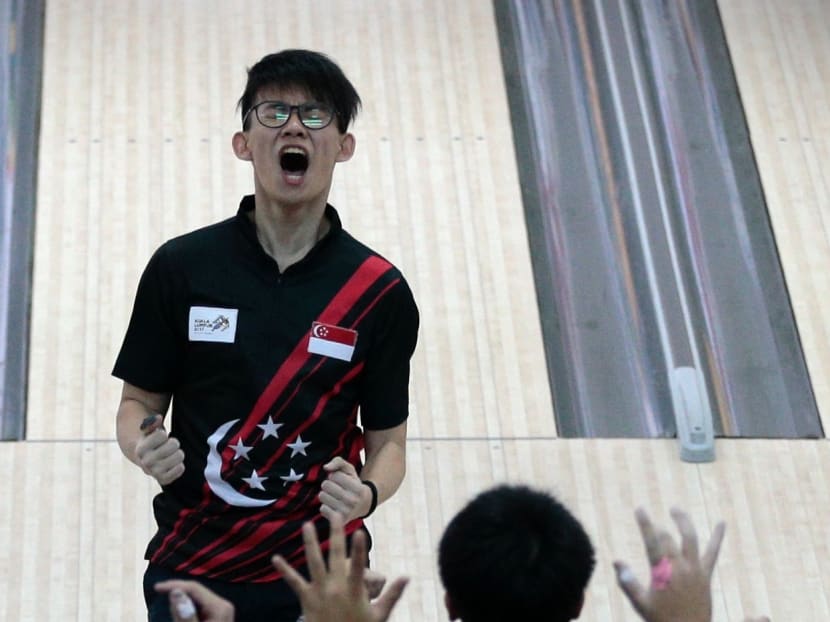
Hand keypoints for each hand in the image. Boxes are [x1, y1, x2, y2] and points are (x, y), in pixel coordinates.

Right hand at [136, 414, 184, 484]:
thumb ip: (152, 423)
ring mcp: (154, 472)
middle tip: (167, 446)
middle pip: (174, 444)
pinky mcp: (163, 480)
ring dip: (177, 453)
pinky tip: (173, 463)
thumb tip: (158, 418)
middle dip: (173, 442)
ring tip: (170, 454)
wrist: (144, 459)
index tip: (159, 438)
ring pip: (180, 456)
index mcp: (141, 449)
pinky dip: (179, 465)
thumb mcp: (149, 430)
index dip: (163, 434)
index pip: (162, 435)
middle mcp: (146, 462)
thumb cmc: (150, 441)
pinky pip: (180, 469)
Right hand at [154, 580, 234, 621]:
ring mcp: (220, 612)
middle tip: (160, 596)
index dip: (175, 585)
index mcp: (220, 606)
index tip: (156, 587)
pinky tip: (181, 617)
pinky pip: (198, 608)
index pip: (194, 588)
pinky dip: (187, 611)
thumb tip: (176, 592)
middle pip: (195, 592)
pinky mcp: (216, 617)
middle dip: (177, 594)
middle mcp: (222, 605)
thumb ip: (185, 615)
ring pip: (195, 601)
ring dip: (181, 604)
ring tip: (171, 611)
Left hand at [272, 514, 407, 621]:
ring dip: (310, 542)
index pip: (359, 566)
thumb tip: (407, 577)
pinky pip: (294, 582)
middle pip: (335, 555)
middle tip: (336, 515)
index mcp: (354, 591)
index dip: (359, 549)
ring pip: (313, 562)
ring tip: (307, 525)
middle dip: (336, 534)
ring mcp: (319, 592)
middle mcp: (335, 588)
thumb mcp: (380, 615)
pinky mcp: (306, 599)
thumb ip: (393, 594)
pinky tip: (275, 558)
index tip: (360, 532)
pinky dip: (284, 570)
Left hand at [319, 457, 370, 521]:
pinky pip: (322, 509)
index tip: (341, 480)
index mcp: (358, 488)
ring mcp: (346, 512)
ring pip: (322, 496)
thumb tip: (326, 467)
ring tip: (334, 497)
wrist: (364, 505)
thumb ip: (338, 462)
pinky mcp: (339, 521)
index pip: (333, 476)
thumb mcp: (350, 470)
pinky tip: (333, 506)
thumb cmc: (354, 484)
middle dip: (328, 484)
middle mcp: (353, 501)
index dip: (335, 476)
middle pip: (325, 485)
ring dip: (326, 495)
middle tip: (336, 488)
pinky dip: (326, 506)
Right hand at [614, 507, 724, 621]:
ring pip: (690, 538)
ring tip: (675, 510)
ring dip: (683, 522)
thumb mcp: (641, 604)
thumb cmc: (662, 620)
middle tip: (653, 526)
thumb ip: (628, 582)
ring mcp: (695, 570)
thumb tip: (616, 562)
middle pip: (669, 538)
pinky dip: (717, 537)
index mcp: (663, 573)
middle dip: (660, 529)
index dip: (645, 523)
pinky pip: (713, 552)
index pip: (652, 542)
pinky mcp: (705, 575)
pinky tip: (722, 522)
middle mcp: (680, 567)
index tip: (640, 508)